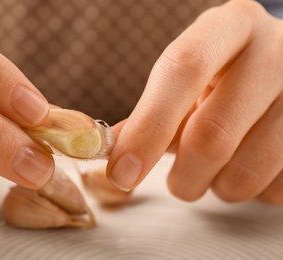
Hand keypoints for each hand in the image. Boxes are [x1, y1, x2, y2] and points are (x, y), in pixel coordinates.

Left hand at [108, 0, 282, 203]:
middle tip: (177, 184)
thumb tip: (116, 150)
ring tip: (217, 169)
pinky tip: (250, 165)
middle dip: (183, 176)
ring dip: (217, 187)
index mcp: (231, 27)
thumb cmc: (227, 78)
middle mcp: (275, 52)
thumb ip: (152, 112)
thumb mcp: (190, 78)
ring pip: (245, 173)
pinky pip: (274, 190)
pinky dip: (251, 191)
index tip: (124, 171)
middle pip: (212, 134)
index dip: (149, 126)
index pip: (184, 68)